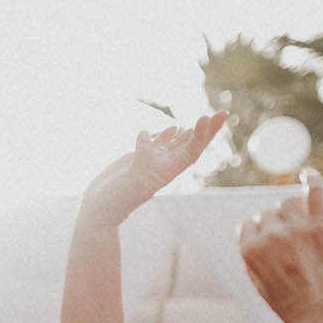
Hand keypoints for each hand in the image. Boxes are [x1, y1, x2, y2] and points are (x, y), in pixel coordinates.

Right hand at [78, 113, 226, 228]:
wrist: (100, 209)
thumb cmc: (116, 199)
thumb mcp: (132, 179)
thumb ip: (142, 157)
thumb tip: (148, 135)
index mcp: (166, 173)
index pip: (191, 151)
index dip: (201, 135)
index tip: (205, 117)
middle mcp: (163, 167)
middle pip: (191, 146)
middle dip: (207, 130)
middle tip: (222, 113)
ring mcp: (151, 163)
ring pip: (176, 144)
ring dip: (191, 131)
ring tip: (204, 118)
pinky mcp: (137, 160)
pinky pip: (156, 144)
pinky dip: (165, 134)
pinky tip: (172, 127)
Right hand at [238, 169, 322, 322]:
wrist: (322, 313)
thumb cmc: (290, 305)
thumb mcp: (257, 285)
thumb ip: (251, 258)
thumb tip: (249, 236)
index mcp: (250, 250)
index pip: (247, 225)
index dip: (258, 232)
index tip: (269, 241)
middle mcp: (271, 234)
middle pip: (268, 212)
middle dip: (276, 223)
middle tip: (291, 241)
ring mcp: (297, 226)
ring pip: (289, 201)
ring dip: (293, 209)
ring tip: (303, 222)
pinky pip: (314, 190)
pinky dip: (311, 178)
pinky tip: (307, 173)